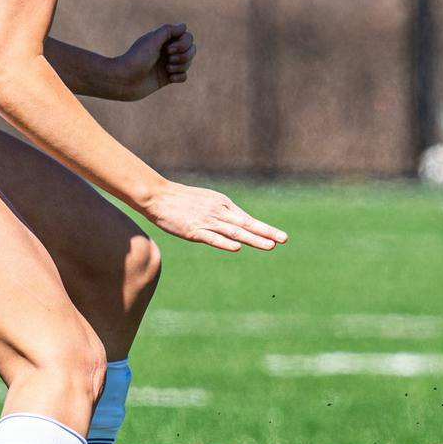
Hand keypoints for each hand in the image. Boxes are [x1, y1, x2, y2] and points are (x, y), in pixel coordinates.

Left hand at [113, 23, 195, 99]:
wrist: (124, 80)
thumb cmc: (136, 58)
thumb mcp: (152, 40)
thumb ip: (168, 30)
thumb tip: (184, 26)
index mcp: (164, 40)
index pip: (187, 37)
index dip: (183, 44)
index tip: (168, 49)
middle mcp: (167, 51)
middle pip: (191, 50)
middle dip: (184, 56)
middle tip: (169, 60)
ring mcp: (168, 65)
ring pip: (188, 63)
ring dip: (180, 66)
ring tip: (167, 69)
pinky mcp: (167, 78)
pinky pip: (184, 76)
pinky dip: (179, 77)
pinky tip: (169, 78)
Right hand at [142, 181, 286, 252]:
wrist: (158, 196)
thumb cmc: (182, 200)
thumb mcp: (207, 201)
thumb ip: (222, 212)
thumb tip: (236, 223)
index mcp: (223, 204)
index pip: (247, 220)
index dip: (265, 229)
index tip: (280, 237)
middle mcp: (219, 212)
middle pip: (246, 224)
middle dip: (267, 233)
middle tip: (284, 239)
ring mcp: (207, 221)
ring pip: (234, 232)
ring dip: (253, 239)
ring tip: (270, 245)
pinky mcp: (193, 230)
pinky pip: (212, 238)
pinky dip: (225, 243)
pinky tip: (237, 247)